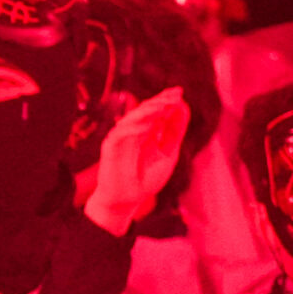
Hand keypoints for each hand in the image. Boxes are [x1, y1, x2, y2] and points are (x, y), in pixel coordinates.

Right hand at [84, 88, 192, 237]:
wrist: (127, 201)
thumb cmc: (146, 180)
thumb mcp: (169, 153)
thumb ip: (175, 132)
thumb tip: (182, 107)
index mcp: (148, 131)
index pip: (156, 110)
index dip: (166, 99)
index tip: (179, 93)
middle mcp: (134, 131)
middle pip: (145, 109)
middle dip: (160, 100)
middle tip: (174, 95)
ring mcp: (121, 137)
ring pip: (133, 117)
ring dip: (148, 111)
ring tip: (163, 106)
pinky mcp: (110, 147)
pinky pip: (120, 133)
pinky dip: (134, 129)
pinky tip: (147, 127)